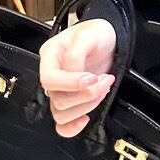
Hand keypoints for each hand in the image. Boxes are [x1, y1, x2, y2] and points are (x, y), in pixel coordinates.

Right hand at [38, 17, 117, 137]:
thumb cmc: (97, 33)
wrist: (110, 39)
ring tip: (103, 86)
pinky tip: (87, 118)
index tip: (92, 79)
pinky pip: (62, 126)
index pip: (49, 79)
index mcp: (50, 56)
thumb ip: (77, 53)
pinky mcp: (71, 103)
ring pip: (62, 114)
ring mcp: (60, 91)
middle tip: (104, 79)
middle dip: (86, 94)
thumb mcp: (89, 34)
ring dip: (88, 104)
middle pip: (57, 99)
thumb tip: (72, 72)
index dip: (70, 83)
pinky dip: (73, 127)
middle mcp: (52, 75)